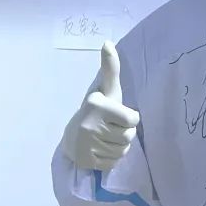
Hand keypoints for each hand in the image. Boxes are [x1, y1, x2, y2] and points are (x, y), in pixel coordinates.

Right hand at [61, 41, 140, 171]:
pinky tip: (101, 149)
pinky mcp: (87, 161)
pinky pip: (114, 162)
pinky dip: (111, 158)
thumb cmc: (97, 110)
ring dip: (119, 146)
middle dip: (124, 132)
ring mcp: (87, 145)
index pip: (133, 119)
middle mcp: (90, 125)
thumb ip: (110, 68)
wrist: (72, 135)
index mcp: (97, 105)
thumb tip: (108, 42)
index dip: (130, 118)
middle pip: (129, 136)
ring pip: (123, 150)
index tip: (118, 115)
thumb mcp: (106, 89)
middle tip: (111, 127)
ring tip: (106, 137)